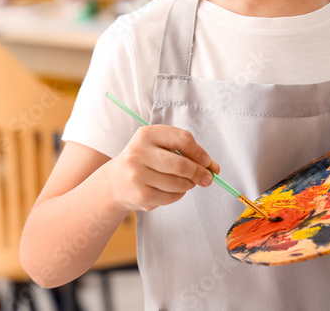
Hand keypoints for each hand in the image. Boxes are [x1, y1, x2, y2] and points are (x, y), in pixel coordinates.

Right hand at [105, 125, 219, 212]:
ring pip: (178, 183)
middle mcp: (139, 152)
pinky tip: (172, 190)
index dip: (199, 152)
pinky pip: (171, 197)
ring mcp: (138, 174)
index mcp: (146, 134)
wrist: (115, 182)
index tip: (207, 162)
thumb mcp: (160, 148)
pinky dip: (179, 195)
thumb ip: (187, 153)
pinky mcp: (140, 194)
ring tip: (186, 183)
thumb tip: (214, 168)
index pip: (182, 139)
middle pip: (181, 164)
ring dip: (189, 185)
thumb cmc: (146, 161)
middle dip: (199, 173)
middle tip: (207, 179)